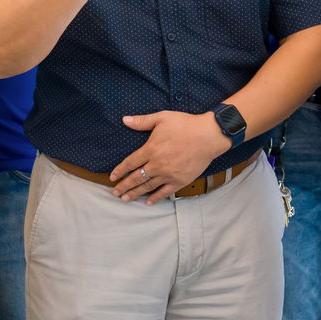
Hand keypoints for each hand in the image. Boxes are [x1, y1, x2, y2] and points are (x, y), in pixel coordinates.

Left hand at [109, 111, 228, 203]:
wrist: (208, 136)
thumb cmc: (185, 124)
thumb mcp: (162, 118)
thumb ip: (142, 121)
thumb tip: (124, 120)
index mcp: (151, 149)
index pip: (130, 163)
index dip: (120, 171)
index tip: (112, 177)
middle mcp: (157, 164)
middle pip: (136, 178)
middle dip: (124, 186)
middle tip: (115, 193)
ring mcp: (168, 174)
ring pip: (148, 187)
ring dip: (135, 193)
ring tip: (126, 199)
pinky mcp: (180, 180)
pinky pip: (165, 192)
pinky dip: (156, 198)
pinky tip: (148, 202)